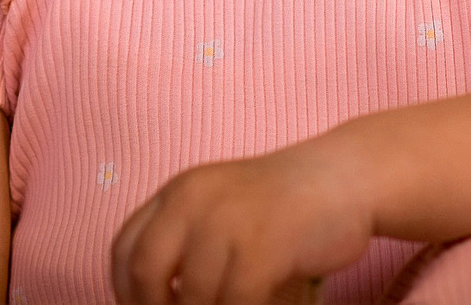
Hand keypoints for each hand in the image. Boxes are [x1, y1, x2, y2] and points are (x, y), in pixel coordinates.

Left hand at [109, 142, 373, 304]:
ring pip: (194, 297)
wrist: (347, 178)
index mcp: (179, 190)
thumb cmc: (286, 207)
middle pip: (146, 271)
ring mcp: (229, 219)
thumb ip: (189, 246)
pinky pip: (237, 302)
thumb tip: (158, 300)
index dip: (125, 291)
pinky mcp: (264, 244)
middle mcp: (195, 198)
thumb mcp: (224, 211)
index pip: (124, 248)